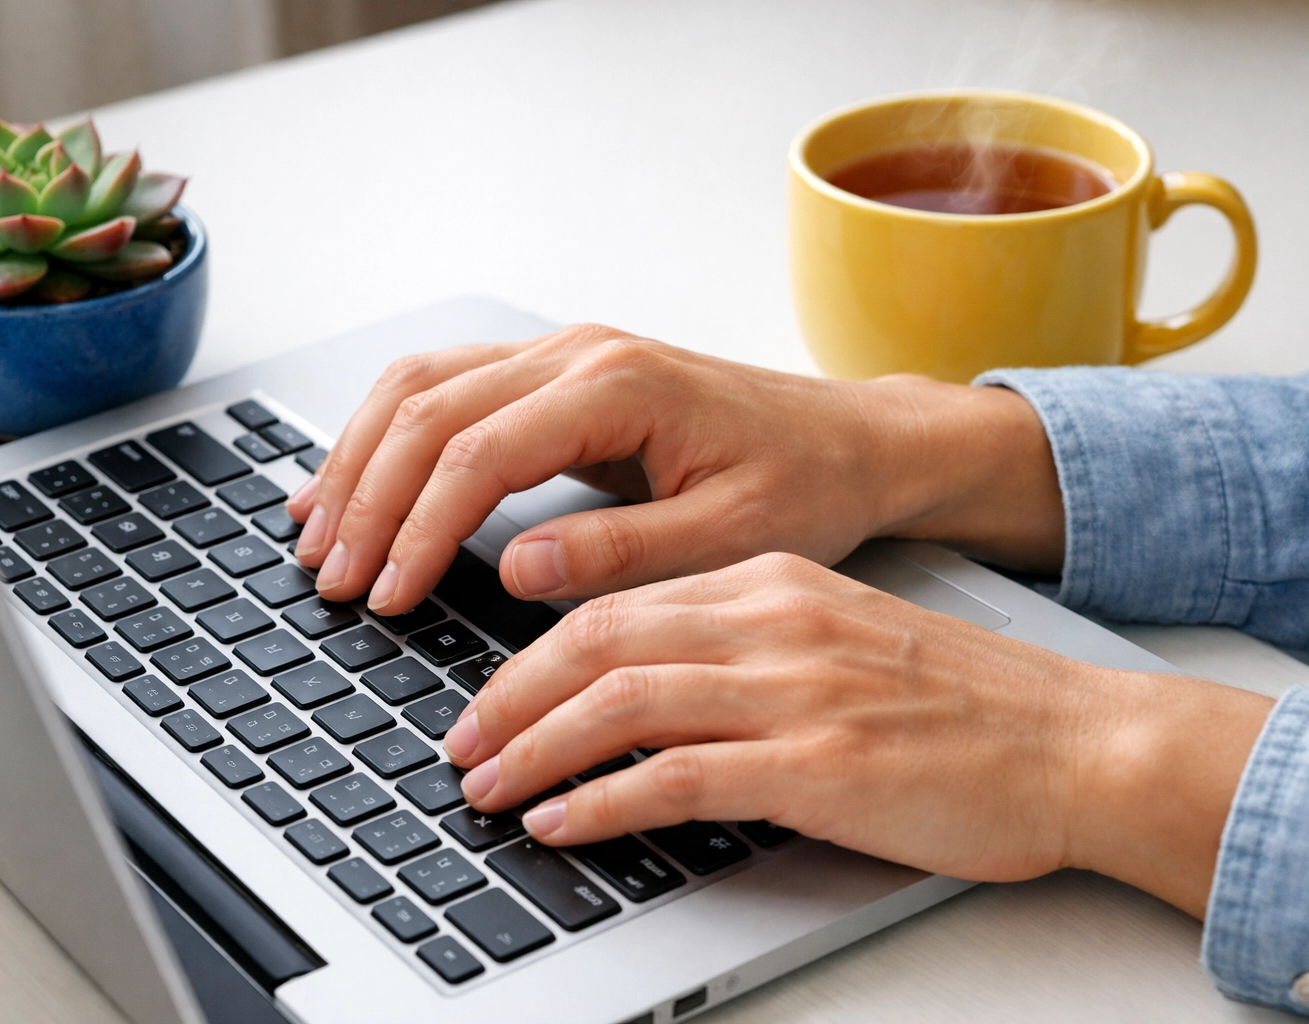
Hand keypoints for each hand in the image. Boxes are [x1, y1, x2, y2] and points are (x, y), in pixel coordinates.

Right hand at [285, 324, 1065, 614]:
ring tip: (315, 532)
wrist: (849, 441)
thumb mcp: (730, 537)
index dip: (416, 529)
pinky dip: (387, 432)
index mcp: (618, 386)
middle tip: (332, 577)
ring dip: (359, 456)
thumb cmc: (803, 485)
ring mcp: (561, 352)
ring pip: (421, 384)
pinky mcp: (556, 373)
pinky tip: (355, 478)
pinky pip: (445, 386)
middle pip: (428, 409)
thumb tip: (513, 568)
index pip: (478, 453)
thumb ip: (621, 552)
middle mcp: (576, 352)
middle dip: (367, 496)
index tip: (384, 596)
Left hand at [442, 552, 1272, 917]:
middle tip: (458, 743)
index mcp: (771, 583)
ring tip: (485, 788)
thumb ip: (740, 646)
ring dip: (535, 748)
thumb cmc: (957, 703)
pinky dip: (603, 800)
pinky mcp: (818, 762)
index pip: (618, 603)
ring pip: (622, 701)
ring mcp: (794, 690)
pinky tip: (562, 821)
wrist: (1073, 739)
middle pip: (598, 642)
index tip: (489, 696)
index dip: (533, 654)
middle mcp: (772, 621)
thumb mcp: (835, 638)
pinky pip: (680, 776)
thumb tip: (638, 687)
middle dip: (509, 696)